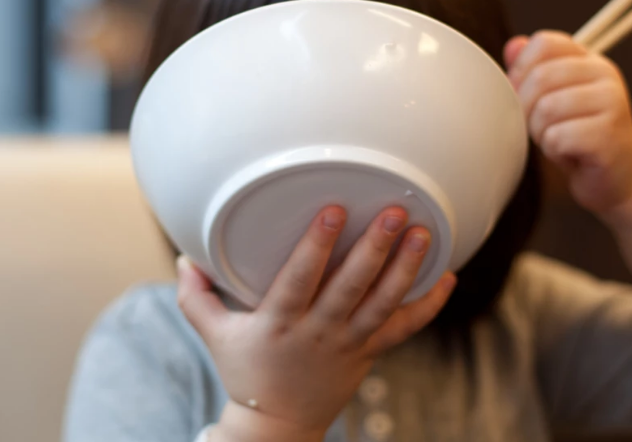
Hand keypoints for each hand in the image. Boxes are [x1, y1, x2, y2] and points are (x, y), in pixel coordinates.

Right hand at [177, 206, 455, 441]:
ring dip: (407, 269)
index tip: (333, 210)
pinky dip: (429, 305)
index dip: (317, 246)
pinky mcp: (370, 353)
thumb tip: (182, 256)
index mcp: (279, 322)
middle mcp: (318, 332)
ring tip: (424, 234)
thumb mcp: (213, 334)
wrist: (276, 425)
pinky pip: (405, 329)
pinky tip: (449, 277)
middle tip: (395, 214)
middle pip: (351, 288)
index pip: (300, 279)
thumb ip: (195, 296)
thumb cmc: (244, 370)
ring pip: (383, 305)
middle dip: (375, 249)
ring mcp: (348, 344)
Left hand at [504, 31, 631, 214]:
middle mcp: (606, 76)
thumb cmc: (577, 138)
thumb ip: (533, 71)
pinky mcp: (610, 136)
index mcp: (591, 61)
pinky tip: (570, 154)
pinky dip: (553, 151)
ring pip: (546, 109)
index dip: (521, 71)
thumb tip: (513, 46)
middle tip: (542, 127)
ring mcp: (613, 104)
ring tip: (558, 141)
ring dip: (540, 132)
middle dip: (527, 109)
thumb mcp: (552, 100)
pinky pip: (557, 137)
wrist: (614, 181)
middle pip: (540, 77)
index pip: (544, 44)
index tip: (525, 95)